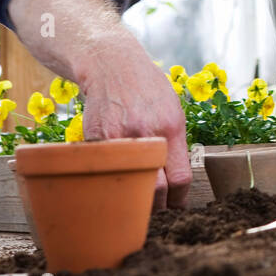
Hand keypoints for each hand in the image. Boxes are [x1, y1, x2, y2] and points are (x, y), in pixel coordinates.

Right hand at [77, 40, 190, 210]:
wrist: (112, 64)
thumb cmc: (147, 88)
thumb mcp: (172, 110)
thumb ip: (175, 144)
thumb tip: (178, 183)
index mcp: (171, 127)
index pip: (180, 178)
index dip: (179, 201)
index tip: (177, 208)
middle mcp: (147, 133)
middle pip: (155, 188)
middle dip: (157, 207)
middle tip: (157, 212)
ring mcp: (119, 137)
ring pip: (128, 184)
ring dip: (132, 200)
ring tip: (136, 204)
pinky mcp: (95, 139)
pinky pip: (104, 170)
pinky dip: (110, 181)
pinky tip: (114, 184)